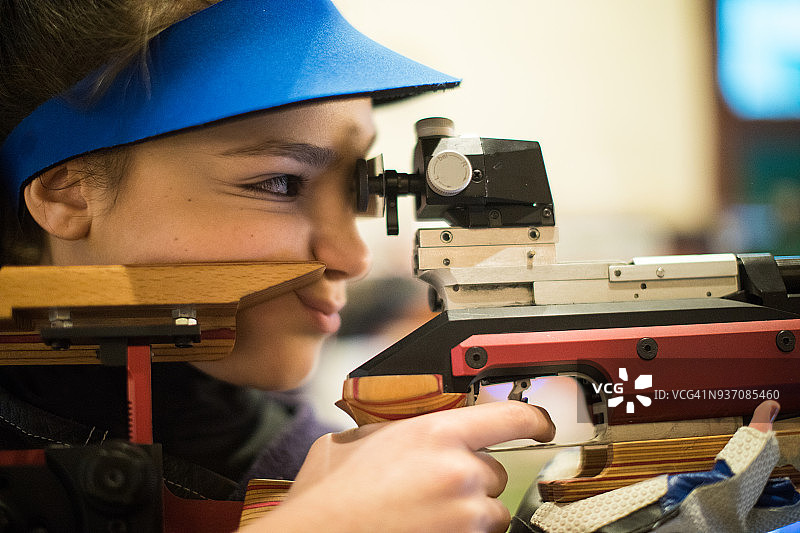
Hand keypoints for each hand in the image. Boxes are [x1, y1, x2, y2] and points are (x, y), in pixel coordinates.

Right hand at [240, 401, 554, 532]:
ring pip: (491, 511)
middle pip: (495, 471)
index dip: (533, 419)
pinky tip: (426, 527)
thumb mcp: (357, 441)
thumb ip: (395, 428)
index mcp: (435, 433)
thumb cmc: (330, 497)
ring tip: (426, 514)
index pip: (510, 417)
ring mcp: (465, 514)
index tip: (541, 424)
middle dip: (472, 480)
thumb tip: (408, 426)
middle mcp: (459, 471)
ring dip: (469, 513)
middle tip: (434, 489)